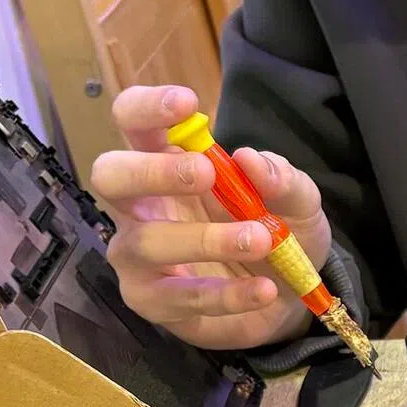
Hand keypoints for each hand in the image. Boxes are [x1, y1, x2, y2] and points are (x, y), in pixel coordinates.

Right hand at [90, 85, 332, 349]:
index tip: (188, 103)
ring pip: (146, 243)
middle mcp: (139, 206)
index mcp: (165, 162)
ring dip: (205, 239)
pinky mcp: (154, 302)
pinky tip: (264, 289)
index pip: (131, 121)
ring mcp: (139, 256)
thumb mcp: (297, 204)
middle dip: (152, 171)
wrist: (288, 299)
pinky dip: (227, 294)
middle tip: (206, 172)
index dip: (148, 108)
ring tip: (259, 239)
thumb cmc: (276, 234)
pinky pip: (181, 297)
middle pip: (110, 176)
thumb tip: (250, 159)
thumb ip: (283, 179)